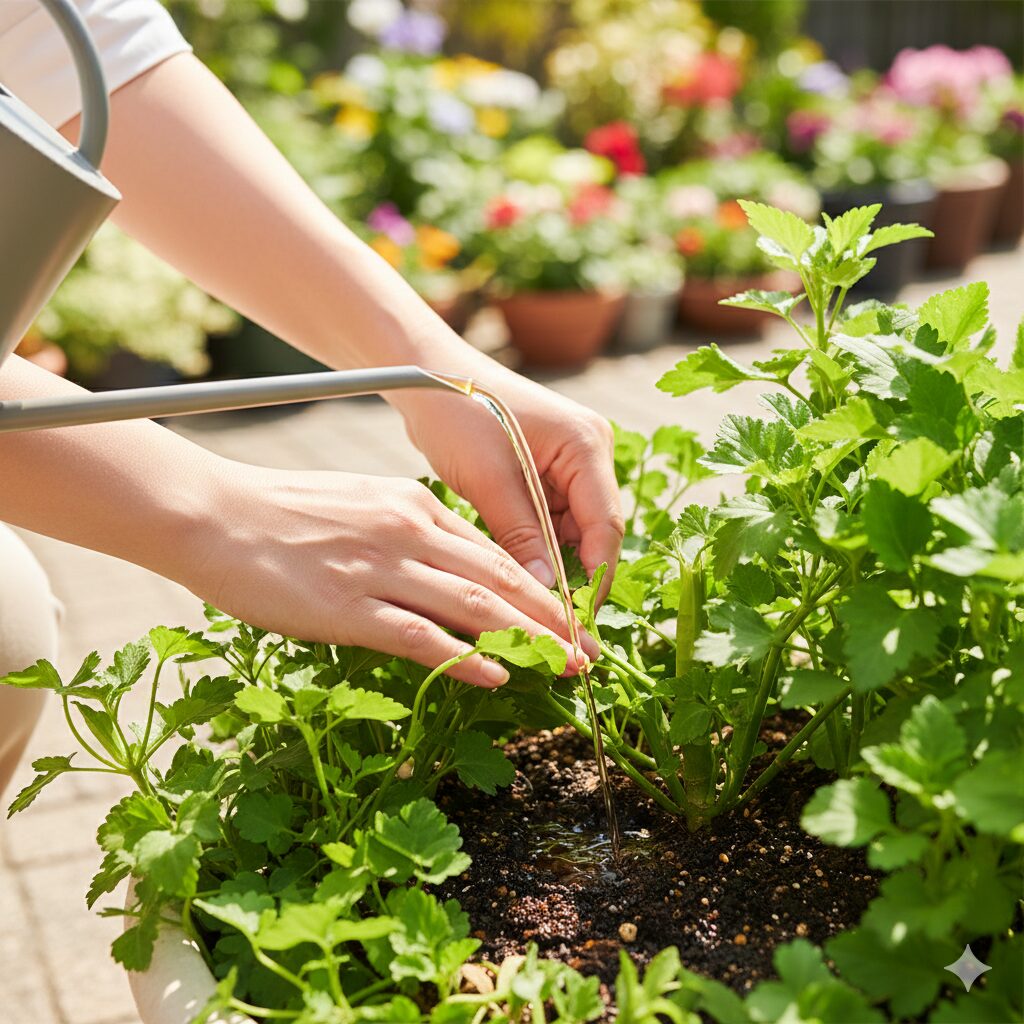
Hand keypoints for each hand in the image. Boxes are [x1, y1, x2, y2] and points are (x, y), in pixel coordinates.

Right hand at [187, 465, 598, 687]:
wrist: (213, 514)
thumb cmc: (282, 513)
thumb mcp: (360, 504)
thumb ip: (405, 531)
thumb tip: (443, 564)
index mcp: (414, 506)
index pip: (493, 552)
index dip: (538, 589)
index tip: (569, 617)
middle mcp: (409, 532)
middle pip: (499, 579)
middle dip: (552, 618)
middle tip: (590, 651)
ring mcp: (381, 568)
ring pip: (473, 606)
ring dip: (527, 640)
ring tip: (565, 667)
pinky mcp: (348, 606)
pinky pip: (420, 635)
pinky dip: (464, 658)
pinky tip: (496, 676)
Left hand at [394, 365, 623, 599]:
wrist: (426, 377)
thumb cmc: (458, 413)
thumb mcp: (489, 479)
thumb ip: (521, 535)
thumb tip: (545, 593)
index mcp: (587, 446)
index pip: (606, 526)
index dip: (594, 577)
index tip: (575, 621)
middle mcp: (588, 455)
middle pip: (593, 533)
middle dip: (573, 577)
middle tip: (552, 625)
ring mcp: (568, 466)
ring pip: (570, 534)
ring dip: (551, 567)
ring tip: (531, 610)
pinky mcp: (545, 475)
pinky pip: (548, 524)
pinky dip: (535, 550)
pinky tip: (518, 580)